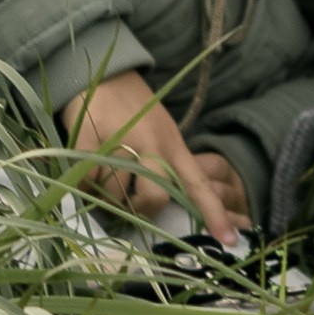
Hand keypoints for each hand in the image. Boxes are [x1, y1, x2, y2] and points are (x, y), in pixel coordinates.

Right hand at [61, 69, 250, 242]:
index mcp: (173, 145)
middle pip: (153, 198)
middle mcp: (151, 145)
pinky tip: (86, 170)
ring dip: (106, 196)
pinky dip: (84, 184)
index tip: (229, 241)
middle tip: (127, 205)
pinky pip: (87, 181)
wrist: (104, 73)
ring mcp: (120, 142)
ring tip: (102, 176)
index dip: (214, 213)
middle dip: (138, 210)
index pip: (198, 184)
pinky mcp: (89, 140)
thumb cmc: (134, 110)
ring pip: (115, 194)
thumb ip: (163, 166)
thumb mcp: (161, 133)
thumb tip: (152, 209)